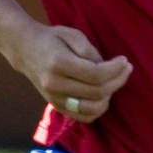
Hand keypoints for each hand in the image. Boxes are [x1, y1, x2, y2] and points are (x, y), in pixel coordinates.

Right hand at [7, 23, 132, 123]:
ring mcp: (54, 98)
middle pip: (96, 92)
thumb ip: (90, 51)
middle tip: (126, 69)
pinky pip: (83, 117)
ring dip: (109, 96)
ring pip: (91, 109)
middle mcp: (55, 84)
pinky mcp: (56, 106)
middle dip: (117, 81)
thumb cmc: (52, 38)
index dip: (115, 69)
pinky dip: (98, 110)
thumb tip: (108, 68)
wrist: (25, 49)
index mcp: (58, 63)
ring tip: (115, 82)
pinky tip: (104, 95)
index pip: (95, 74)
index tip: (125, 60)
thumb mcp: (72, 35)